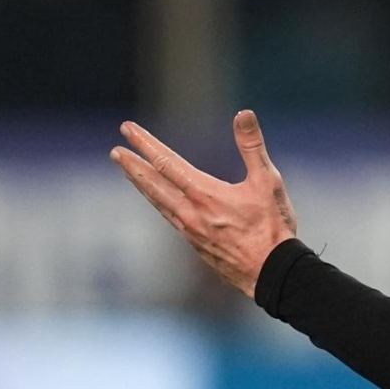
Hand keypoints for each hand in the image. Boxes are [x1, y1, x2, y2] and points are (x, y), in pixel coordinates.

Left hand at [111, 111, 296, 299]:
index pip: (166, 162)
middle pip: (153, 184)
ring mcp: (190, 232)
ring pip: (158, 203)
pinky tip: (160, 203)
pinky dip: (158, 205)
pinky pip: (170, 219)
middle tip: (115, 152)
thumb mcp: (268, 181)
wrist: (273, 275)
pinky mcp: (196, 246)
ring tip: (128, 173)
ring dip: (141, 185)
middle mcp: (190, 213)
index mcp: (204, 193)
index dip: (145, 144)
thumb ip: (252, 146)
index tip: (127, 130)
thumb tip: (243, 113)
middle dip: (133, 165)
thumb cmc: (274, 228)